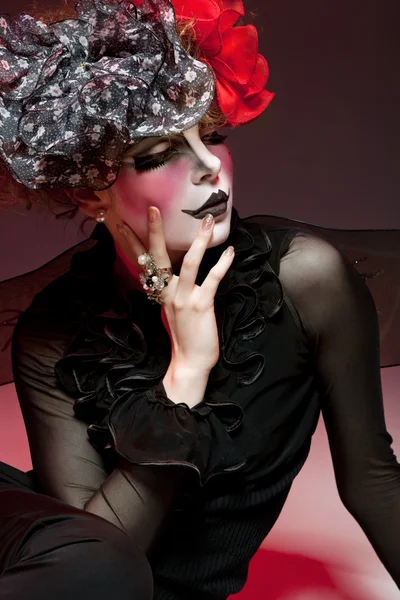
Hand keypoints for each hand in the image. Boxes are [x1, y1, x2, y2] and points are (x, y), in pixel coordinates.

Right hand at [114, 207, 234, 402]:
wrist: (190, 363)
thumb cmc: (185, 336)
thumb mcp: (172, 310)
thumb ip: (172, 290)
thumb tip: (175, 273)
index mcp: (160, 292)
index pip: (142, 262)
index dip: (131, 242)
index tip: (122, 222)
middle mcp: (167, 293)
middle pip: (156, 257)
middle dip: (154, 232)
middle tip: (153, 209)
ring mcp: (183, 299)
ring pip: (188, 263)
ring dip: (199, 241)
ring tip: (207, 222)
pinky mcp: (200, 306)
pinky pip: (211, 280)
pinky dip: (222, 265)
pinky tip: (230, 252)